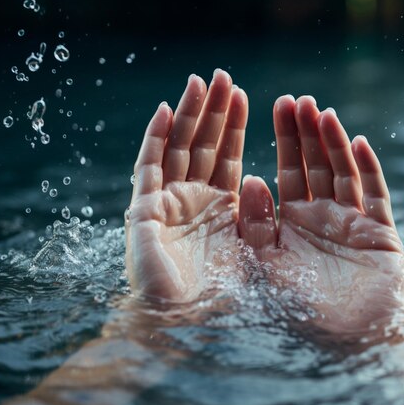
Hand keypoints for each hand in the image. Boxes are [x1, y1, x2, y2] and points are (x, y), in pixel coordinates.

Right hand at [126, 70, 247, 302]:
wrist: (180, 328)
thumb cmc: (220, 301)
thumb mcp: (251, 253)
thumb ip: (256, 218)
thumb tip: (259, 181)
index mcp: (219, 211)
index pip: (227, 158)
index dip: (234, 127)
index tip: (245, 97)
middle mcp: (192, 202)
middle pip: (204, 146)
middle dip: (214, 112)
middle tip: (223, 76)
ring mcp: (167, 204)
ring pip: (178, 148)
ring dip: (189, 114)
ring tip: (201, 81)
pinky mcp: (144, 211)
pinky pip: (149, 168)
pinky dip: (156, 139)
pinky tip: (167, 111)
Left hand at [238, 95, 403, 340]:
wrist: (343, 346)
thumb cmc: (296, 312)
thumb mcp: (264, 266)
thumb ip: (256, 225)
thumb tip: (249, 179)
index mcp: (290, 223)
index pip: (285, 171)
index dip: (282, 140)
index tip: (275, 106)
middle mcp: (320, 218)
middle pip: (313, 165)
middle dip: (305, 133)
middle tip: (298, 100)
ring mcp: (351, 223)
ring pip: (342, 172)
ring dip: (333, 142)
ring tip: (322, 112)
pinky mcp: (379, 233)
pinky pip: (374, 195)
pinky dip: (367, 169)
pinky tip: (357, 142)